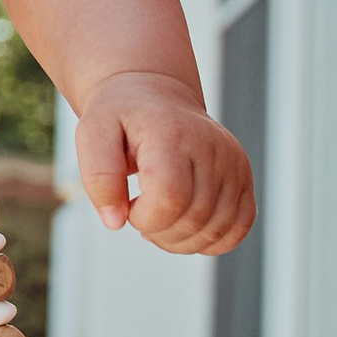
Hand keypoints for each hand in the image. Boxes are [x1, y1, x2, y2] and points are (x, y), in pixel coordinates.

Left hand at [77, 75, 254, 252]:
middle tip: (140, 211)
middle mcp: (212, 147)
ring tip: (160, 217)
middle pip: (193, 220)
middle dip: (158, 232)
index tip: (129, 204)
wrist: (155, 96)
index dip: (143, 218)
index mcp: (173, 134)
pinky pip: (238, 229)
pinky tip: (184, 224)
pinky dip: (209, 240)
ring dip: (181, 241)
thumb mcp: (92, 134)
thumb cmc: (121, 117)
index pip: (170, 199)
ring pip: (216, 231)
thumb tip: (115, 222)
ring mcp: (234, 163)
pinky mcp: (244, 178)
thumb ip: (98, 177)